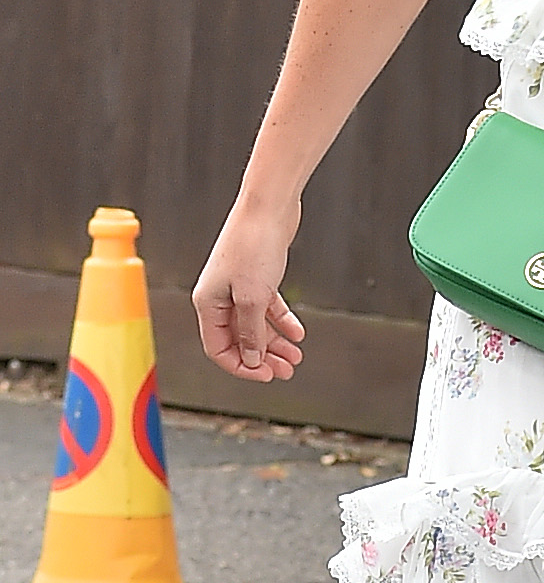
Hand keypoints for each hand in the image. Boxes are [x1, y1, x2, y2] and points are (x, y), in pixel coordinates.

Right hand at [192, 199, 306, 379]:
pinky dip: (282, 321)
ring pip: (255, 325)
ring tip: (296, 357)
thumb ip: (251, 332)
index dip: (242, 366)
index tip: (267, 376)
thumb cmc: (254, 246)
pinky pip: (267, 308)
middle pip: (239, 340)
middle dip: (263, 358)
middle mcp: (219, 297)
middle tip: (287, 371)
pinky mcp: (257, 277)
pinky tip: (298, 333)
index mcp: (207, 303)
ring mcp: (238, 287)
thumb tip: (252, 360)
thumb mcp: (253, 297)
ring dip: (275, 343)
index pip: (218, 348)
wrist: (268, 206)